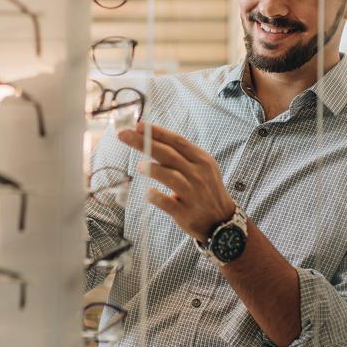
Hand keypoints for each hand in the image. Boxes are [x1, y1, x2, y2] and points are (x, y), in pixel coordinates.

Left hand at [117, 122, 235, 242]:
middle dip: (145, 142)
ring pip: (170, 177)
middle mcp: (198, 174)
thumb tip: (152, 140)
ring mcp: (192, 193)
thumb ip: (182, 156)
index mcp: (201, 160)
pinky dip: (155, 196)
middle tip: (124, 135)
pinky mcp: (185, 212)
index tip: (138, 125)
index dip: (157, 132)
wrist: (222, 221)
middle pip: (169, 155)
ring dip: (153, 169)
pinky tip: (148, 193)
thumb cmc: (206, 190)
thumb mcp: (202, 168)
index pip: (177, 141)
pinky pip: (166, 202)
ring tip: (139, 166)